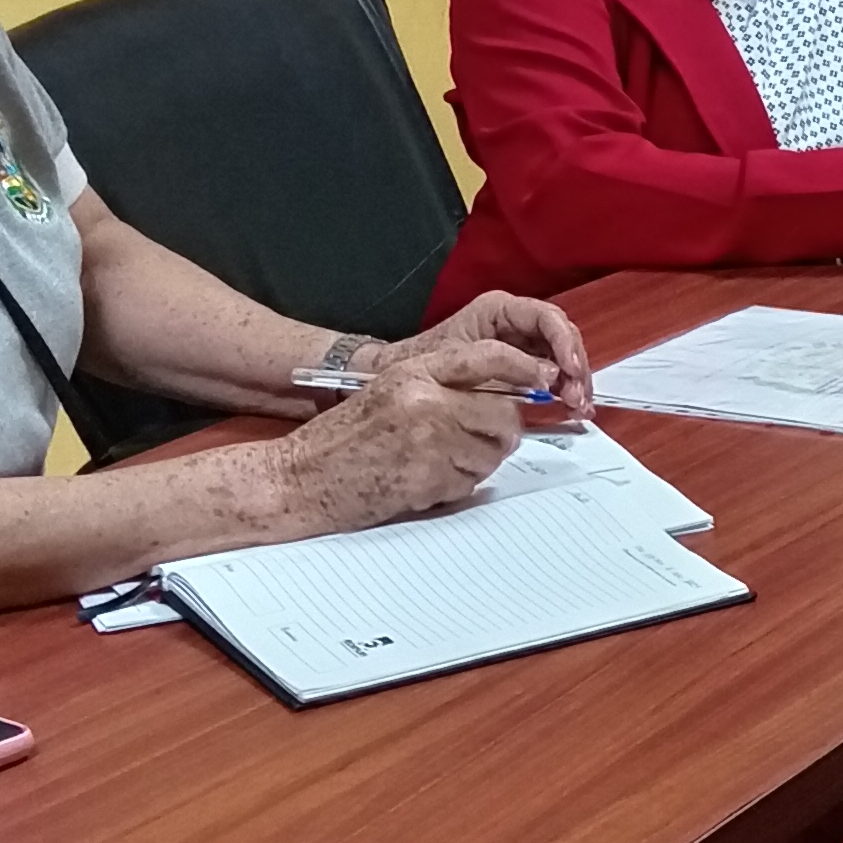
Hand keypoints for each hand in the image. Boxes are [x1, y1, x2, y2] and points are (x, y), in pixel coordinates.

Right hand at [276, 359, 524, 526]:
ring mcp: (429, 441)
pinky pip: (471, 482)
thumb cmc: (343, 438)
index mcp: (414, 372)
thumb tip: (503, 395)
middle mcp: (426, 401)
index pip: (487, 357)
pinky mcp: (428, 478)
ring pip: (492, 452)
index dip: (522, 367)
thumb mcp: (389, 391)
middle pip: (503, 413)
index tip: (542, 376)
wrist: (300, 477)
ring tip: (441, 462)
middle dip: (503, 430)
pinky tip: (425, 480)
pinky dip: (457, 485)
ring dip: (478, 462)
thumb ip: (440, 386)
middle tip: (483, 439)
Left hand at [364, 293, 594, 419]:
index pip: (547, 318)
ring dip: (575, 383)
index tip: (570, 370)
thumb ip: (505, 364)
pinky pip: (554, 376)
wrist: (401, 379)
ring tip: (580, 409)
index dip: (565, 343)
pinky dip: (565, 392)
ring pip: (563, 358)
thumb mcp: (461, 361)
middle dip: (575, 368)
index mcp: (500, 310)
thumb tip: (549, 376)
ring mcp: (522, 346)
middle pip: (562, 338)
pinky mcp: (523, 370)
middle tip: (578, 399)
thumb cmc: (423, 363)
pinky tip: (574, 411)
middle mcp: (517, 324)